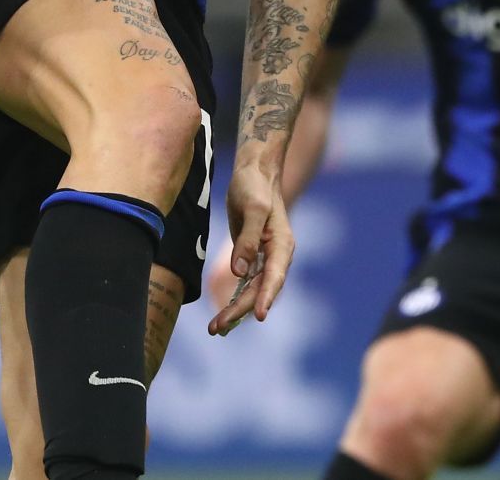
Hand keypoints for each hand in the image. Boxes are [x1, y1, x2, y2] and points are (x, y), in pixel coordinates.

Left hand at [207, 158, 294, 334]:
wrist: (254, 171)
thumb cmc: (255, 186)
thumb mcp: (253, 208)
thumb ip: (248, 240)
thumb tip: (240, 272)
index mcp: (283, 245)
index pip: (275, 277)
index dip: (266, 297)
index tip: (258, 316)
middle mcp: (277, 256)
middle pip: (259, 289)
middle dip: (240, 309)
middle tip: (218, 327)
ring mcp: (265, 257)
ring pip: (251, 289)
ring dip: (235, 308)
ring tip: (216, 327)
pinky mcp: (252, 254)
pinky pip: (245, 281)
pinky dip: (234, 295)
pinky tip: (222, 311)